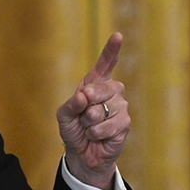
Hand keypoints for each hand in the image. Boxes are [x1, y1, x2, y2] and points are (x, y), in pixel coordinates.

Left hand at [56, 33, 129, 189]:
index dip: (111, 50)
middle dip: (88, 103)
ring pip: (103, 110)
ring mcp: (121, 106)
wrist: (82, 153)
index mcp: (94, 83)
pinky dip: (97, 133)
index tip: (118, 36)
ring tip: (89, 128)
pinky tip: (97, 136)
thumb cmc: (73, 129)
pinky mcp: (125, 123)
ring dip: (90, 123)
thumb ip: (71, 104)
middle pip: (101, 88)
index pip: (106, 64)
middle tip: (83, 115)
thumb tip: (83, 96)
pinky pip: (110, 125)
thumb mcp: (64, 116)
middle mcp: (111, 91)